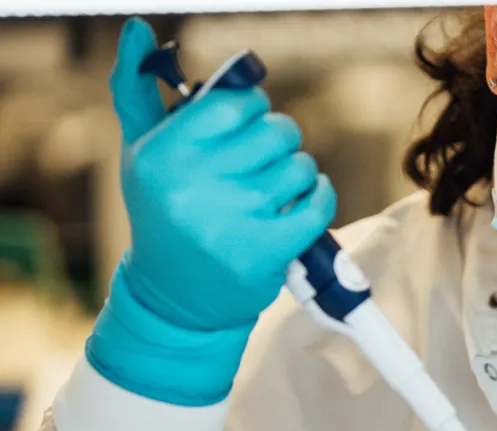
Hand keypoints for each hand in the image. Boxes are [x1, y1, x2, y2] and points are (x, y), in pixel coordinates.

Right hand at [86, 18, 335, 404]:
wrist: (176, 296)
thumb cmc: (163, 211)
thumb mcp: (141, 152)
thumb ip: (137, 88)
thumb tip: (138, 27)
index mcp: (164, 153)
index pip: (237, 102)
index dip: (251, 111)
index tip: (243, 128)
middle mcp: (195, 184)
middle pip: (277, 130)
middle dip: (278, 142)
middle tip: (260, 163)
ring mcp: (233, 218)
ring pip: (300, 166)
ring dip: (296, 175)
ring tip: (271, 192)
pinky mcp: (268, 250)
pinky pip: (319, 202)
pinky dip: (318, 198)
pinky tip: (301, 204)